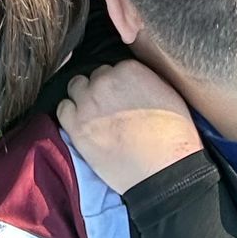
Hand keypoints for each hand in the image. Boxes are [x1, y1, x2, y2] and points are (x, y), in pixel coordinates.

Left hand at [56, 59, 202, 193]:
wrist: (164, 169)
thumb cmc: (174, 135)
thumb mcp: (167, 92)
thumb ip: (144, 78)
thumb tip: (132, 78)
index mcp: (129, 69)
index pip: (114, 68)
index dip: (118, 84)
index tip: (123, 97)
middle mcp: (105, 81)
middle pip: (95, 77)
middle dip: (101, 90)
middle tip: (111, 108)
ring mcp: (88, 103)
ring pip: (76, 87)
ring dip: (83, 98)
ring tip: (95, 115)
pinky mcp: (76, 126)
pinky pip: (62, 109)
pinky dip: (70, 114)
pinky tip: (82, 124)